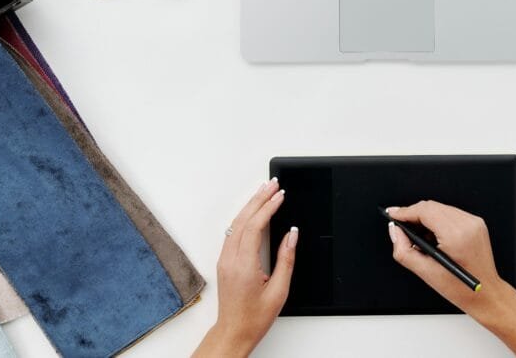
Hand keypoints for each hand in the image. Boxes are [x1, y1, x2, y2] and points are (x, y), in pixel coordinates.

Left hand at [193, 179, 296, 357]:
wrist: (234, 332)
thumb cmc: (255, 317)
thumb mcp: (279, 290)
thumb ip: (286, 259)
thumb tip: (291, 235)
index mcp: (243, 265)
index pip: (255, 226)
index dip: (268, 207)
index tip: (280, 195)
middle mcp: (230, 259)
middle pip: (243, 219)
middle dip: (259, 198)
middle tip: (273, 184)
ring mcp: (225, 260)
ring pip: (235, 223)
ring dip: (250, 205)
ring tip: (264, 191)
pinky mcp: (224, 261)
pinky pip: (232, 232)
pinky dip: (244, 217)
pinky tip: (253, 211)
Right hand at [386, 201, 515, 357]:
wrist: (486, 294)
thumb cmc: (462, 288)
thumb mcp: (426, 272)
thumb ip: (404, 250)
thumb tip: (395, 232)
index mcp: (456, 235)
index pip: (425, 211)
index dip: (405, 211)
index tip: (393, 214)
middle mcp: (467, 225)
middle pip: (432, 206)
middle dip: (413, 213)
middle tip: (400, 225)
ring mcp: (474, 222)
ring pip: (441, 208)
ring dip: (425, 217)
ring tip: (417, 235)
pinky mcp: (476, 223)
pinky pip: (451, 214)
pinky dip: (438, 221)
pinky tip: (432, 236)